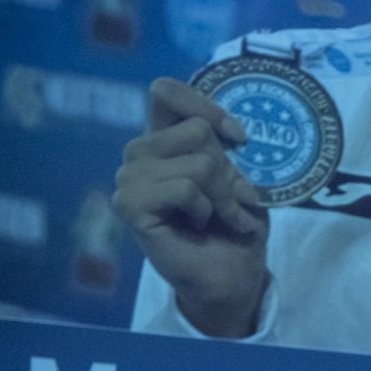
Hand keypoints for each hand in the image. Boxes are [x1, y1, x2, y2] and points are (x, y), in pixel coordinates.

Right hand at [112, 78, 270, 334]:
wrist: (231, 277)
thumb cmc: (236, 227)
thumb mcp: (241, 180)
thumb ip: (228, 151)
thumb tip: (229, 138)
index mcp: (164, 139)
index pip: (165, 92)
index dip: (203, 105)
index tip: (238, 137)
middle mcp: (141, 153)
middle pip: (197, 131)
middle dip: (230, 171)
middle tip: (234, 203)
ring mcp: (130, 177)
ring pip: (199, 163)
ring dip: (224, 195)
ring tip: (222, 217)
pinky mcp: (129, 204)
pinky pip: (185, 188)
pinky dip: (206, 209)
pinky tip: (199, 225)